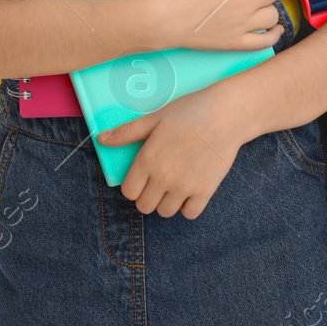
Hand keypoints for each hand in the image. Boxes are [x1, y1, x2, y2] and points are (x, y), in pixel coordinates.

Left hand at [97, 83, 249, 218]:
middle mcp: (163, 177)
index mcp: (147, 160)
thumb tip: (102, 139)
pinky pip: (190, 213)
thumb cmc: (187, 112)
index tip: (142, 178)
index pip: (129, 192)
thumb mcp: (153, 118)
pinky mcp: (205, 191)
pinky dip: (188, 206)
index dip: (133, 186)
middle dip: (148, 197)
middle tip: (157, 183)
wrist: (224, 115)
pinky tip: (189, 191)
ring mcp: (185, 186)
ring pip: (166, 212)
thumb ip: (127, 132)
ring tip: (173, 186)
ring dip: (166, 202)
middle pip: (145, 206)